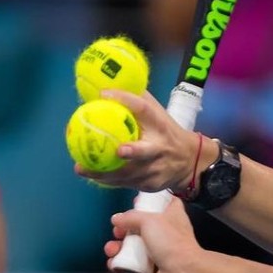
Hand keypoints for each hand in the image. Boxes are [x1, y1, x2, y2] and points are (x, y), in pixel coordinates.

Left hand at [74, 89, 198, 193]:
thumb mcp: (157, 113)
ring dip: (105, 172)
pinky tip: (93, 176)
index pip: (143, 108)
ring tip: (82, 168)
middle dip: (132, 151)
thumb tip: (106, 88)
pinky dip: (109, 180)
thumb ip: (137, 101)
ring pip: (129, 173)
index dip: (125, 100)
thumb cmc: (165, 131)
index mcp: (160, 124)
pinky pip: (126, 183)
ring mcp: (157, 168)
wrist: (190, 160)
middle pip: (145, 151)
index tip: (103, 95)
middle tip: (115, 150)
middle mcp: (160, 147)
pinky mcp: (151, 184)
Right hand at [105, 198, 200, 272]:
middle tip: (117, 232)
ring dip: (119, 248)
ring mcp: (161, 252)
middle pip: (142, 227)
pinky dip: (122, 265)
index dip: (150, 201)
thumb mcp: (149, 220)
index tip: (136, 203)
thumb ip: (131, 217)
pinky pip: (134, 265)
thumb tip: (116, 218)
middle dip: (125, 230)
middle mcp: (167, 233)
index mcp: (172, 216)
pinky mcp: (154, 269)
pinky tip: (113, 264)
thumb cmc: (172, 243)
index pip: (164, 203)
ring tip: (111, 250)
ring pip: (135, 247)